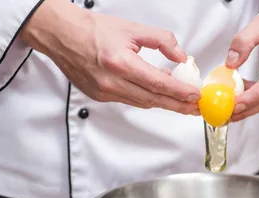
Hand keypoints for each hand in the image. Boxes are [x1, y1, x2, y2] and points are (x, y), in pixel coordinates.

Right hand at [21, 0, 199, 114]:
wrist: (62, 35)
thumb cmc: (92, 30)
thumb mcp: (132, 28)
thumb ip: (161, 40)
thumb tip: (180, 56)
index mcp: (120, 62)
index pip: (158, 83)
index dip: (179, 92)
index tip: (194, 95)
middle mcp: (111, 82)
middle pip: (153, 99)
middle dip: (178, 105)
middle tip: (195, 108)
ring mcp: (104, 92)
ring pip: (142, 103)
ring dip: (163, 103)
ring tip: (182, 102)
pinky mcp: (99, 97)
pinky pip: (129, 101)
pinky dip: (146, 98)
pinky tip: (157, 95)